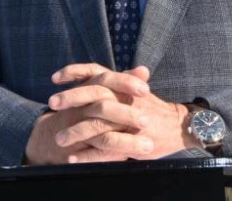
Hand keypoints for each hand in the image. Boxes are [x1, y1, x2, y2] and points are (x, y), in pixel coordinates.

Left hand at [26, 63, 194, 164]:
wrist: (179, 126)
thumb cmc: (153, 108)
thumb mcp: (136, 89)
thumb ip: (116, 82)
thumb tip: (91, 74)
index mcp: (123, 85)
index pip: (96, 72)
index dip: (74, 73)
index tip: (54, 78)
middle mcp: (125, 99)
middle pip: (94, 95)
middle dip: (71, 99)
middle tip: (52, 104)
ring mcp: (128, 122)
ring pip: (96, 125)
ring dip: (75, 132)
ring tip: (59, 139)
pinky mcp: (131, 143)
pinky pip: (105, 150)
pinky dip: (87, 156)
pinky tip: (72, 159)